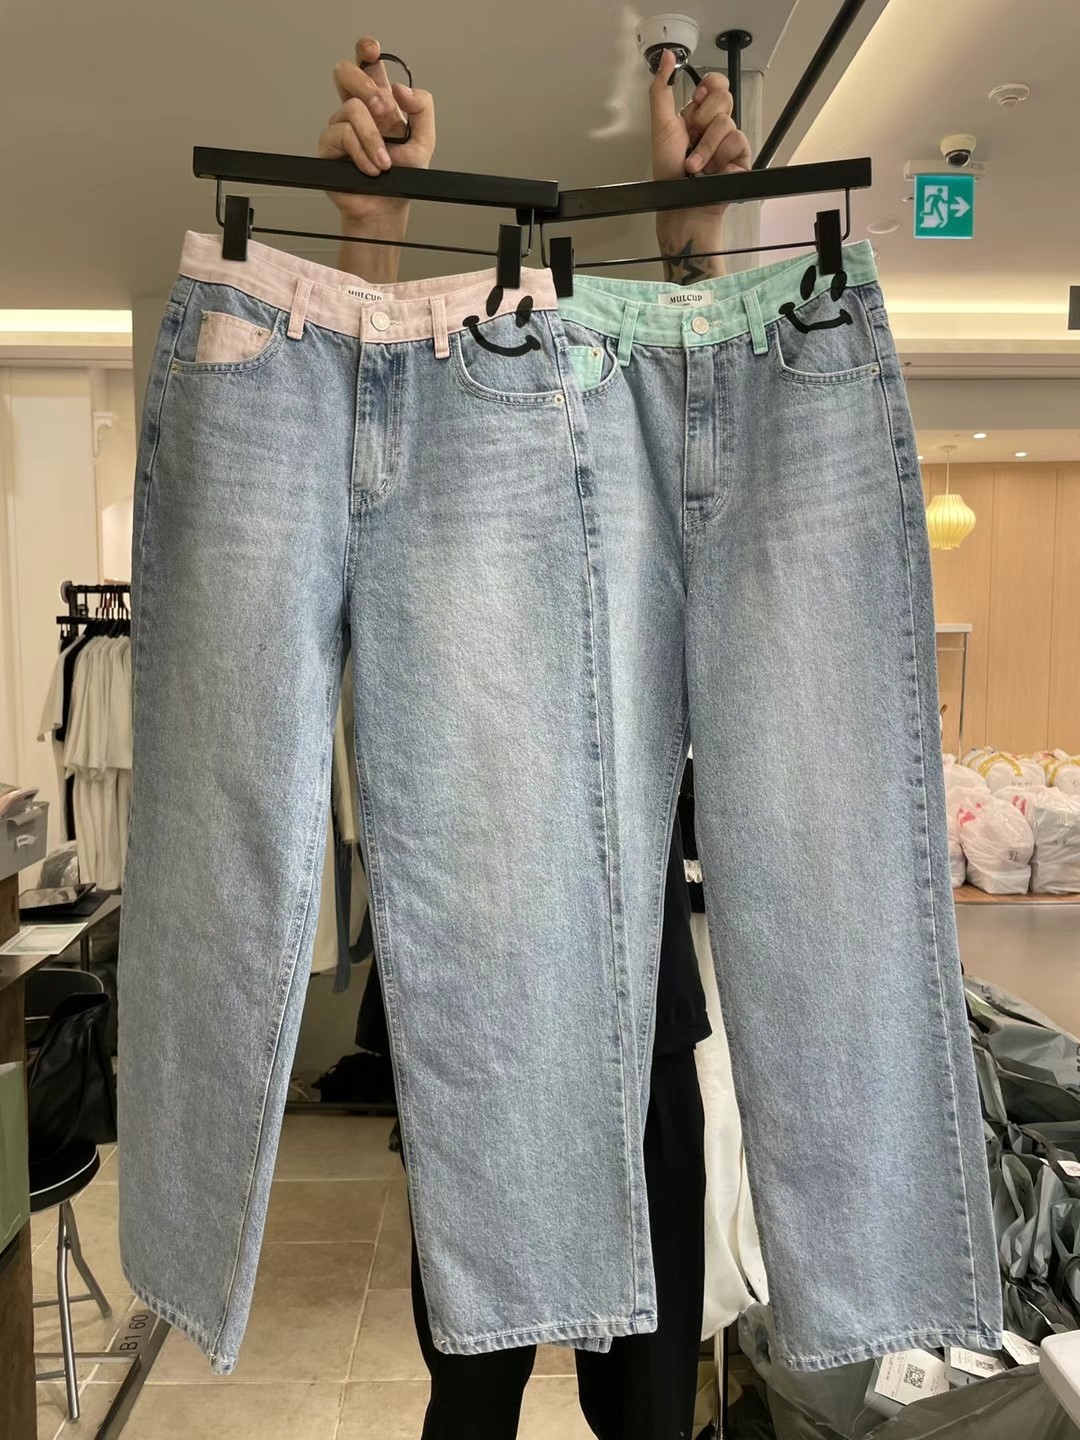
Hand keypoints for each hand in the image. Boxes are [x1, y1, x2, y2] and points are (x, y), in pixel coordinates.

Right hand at [319, 36, 435, 231]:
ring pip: (351, 109)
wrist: (388, 208)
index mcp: (379, 102)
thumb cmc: (403, 177)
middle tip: (384, 111)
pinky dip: (362, 153)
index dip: (366, 51)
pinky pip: (342, 135)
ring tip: (384, 163)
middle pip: (345, 72)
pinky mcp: (328, 146)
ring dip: (372, 138)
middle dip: (366, 86)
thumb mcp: (425, 140)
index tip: (373, 50)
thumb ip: (422, 109)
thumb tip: (400, 89)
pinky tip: (371, 169)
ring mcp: (340, 126)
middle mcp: (357, 110)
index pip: (368, 66)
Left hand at [649, 49, 750, 186]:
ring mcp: (729, 141)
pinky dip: (718, 158)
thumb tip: (667, 57)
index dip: (708, 87)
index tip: (695, 102)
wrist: (682, 205)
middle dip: (701, 121)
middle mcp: (714, 126)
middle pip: (723, 97)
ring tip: (695, 166)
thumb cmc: (668, 174)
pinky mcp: (742, 156)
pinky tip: (711, 171)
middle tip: (691, 140)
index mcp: (697, 116)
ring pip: (727, 122)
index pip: (715, 83)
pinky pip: (737, 141)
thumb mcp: (661, 126)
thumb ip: (662, 90)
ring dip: (705, 147)